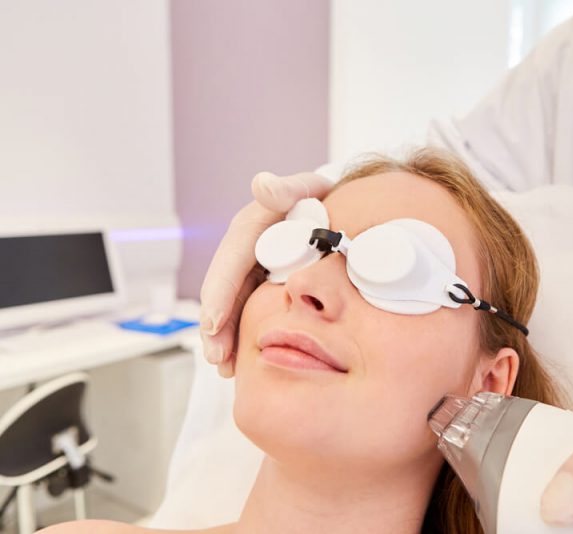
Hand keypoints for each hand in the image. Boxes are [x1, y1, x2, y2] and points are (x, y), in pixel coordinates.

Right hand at [200, 171, 332, 376]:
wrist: (329, 207)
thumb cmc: (317, 197)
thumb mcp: (304, 190)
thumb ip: (286, 188)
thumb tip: (262, 184)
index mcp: (249, 230)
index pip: (230, 263)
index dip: (219, 293)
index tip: (213, 321)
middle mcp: (243, 252)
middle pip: (223, 292)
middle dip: (216, 327)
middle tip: (219, 358)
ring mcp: (250, 270)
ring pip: (230, 307)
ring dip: (224, 338)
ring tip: (226, 367)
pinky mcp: (259, 284)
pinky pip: (245, 311)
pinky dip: (240, 335)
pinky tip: (239, 361)